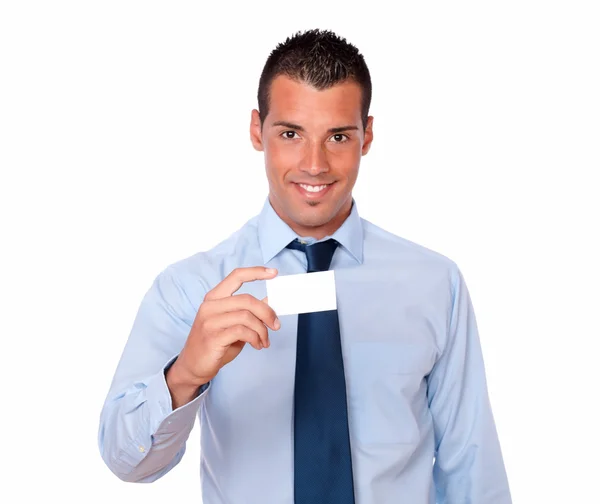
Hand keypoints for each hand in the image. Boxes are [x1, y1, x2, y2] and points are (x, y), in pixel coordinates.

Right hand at [168, 267, 279, 391]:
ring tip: (264, 340)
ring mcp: (210, 321)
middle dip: (267, 313)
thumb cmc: (215, 342)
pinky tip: (257, 345)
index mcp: (214, 297)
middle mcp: (210, 306)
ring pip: (246, 316)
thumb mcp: (233, 323)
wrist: (193, 365)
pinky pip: (242, 332)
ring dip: (262, 330)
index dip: (256, 272)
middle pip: (247, 299)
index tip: (274, 273)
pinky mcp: (213, 337)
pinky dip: (255, 338)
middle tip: (276, 325)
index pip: (236, 276)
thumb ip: (248, 311)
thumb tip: (270, 300)